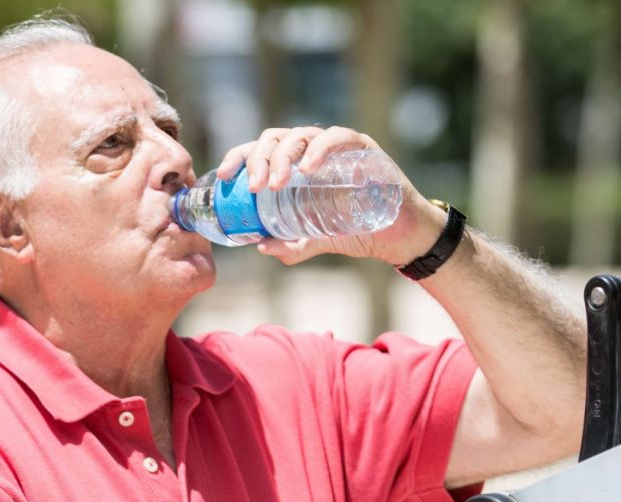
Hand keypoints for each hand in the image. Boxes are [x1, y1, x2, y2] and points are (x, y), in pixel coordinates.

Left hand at [216, 126, 446, 266]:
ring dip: (283, 156)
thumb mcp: (317, 241)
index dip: (239, 157)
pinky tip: (309, 168)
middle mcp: (313, 151)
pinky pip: (338, 137)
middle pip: (276, 139)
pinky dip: (321, 149)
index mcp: (296, 167)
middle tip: (255, 187)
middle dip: (259, 159)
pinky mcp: (362, 148)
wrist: (398, 237)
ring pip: (301, 135)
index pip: (261, 151)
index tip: (223, 177)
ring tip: (276, 184)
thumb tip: (261, 247)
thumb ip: (291, 245)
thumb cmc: (357, 231)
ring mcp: (337, 147)